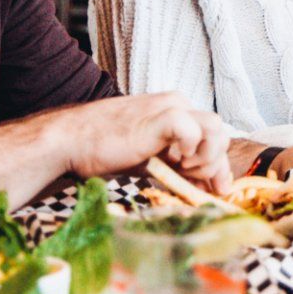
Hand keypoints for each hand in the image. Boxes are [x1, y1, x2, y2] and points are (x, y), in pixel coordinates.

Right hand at [56, 93, 233, 193]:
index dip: (220, 165)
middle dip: (214, 164)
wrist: (72, 141)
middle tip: (192, 181)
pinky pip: (194, 129)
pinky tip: (174, 161)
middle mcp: (178, 104)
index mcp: (176, 112)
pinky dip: (191, 149)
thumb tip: (206, 186)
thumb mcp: (151, 161)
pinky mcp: (162, 116)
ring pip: (215, 127)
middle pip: (220, 132)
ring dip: (205, 156)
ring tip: (181, 170)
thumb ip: (179, 167)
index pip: (213, 136)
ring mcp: (171, 107)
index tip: (218, 189)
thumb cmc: (106, 151)